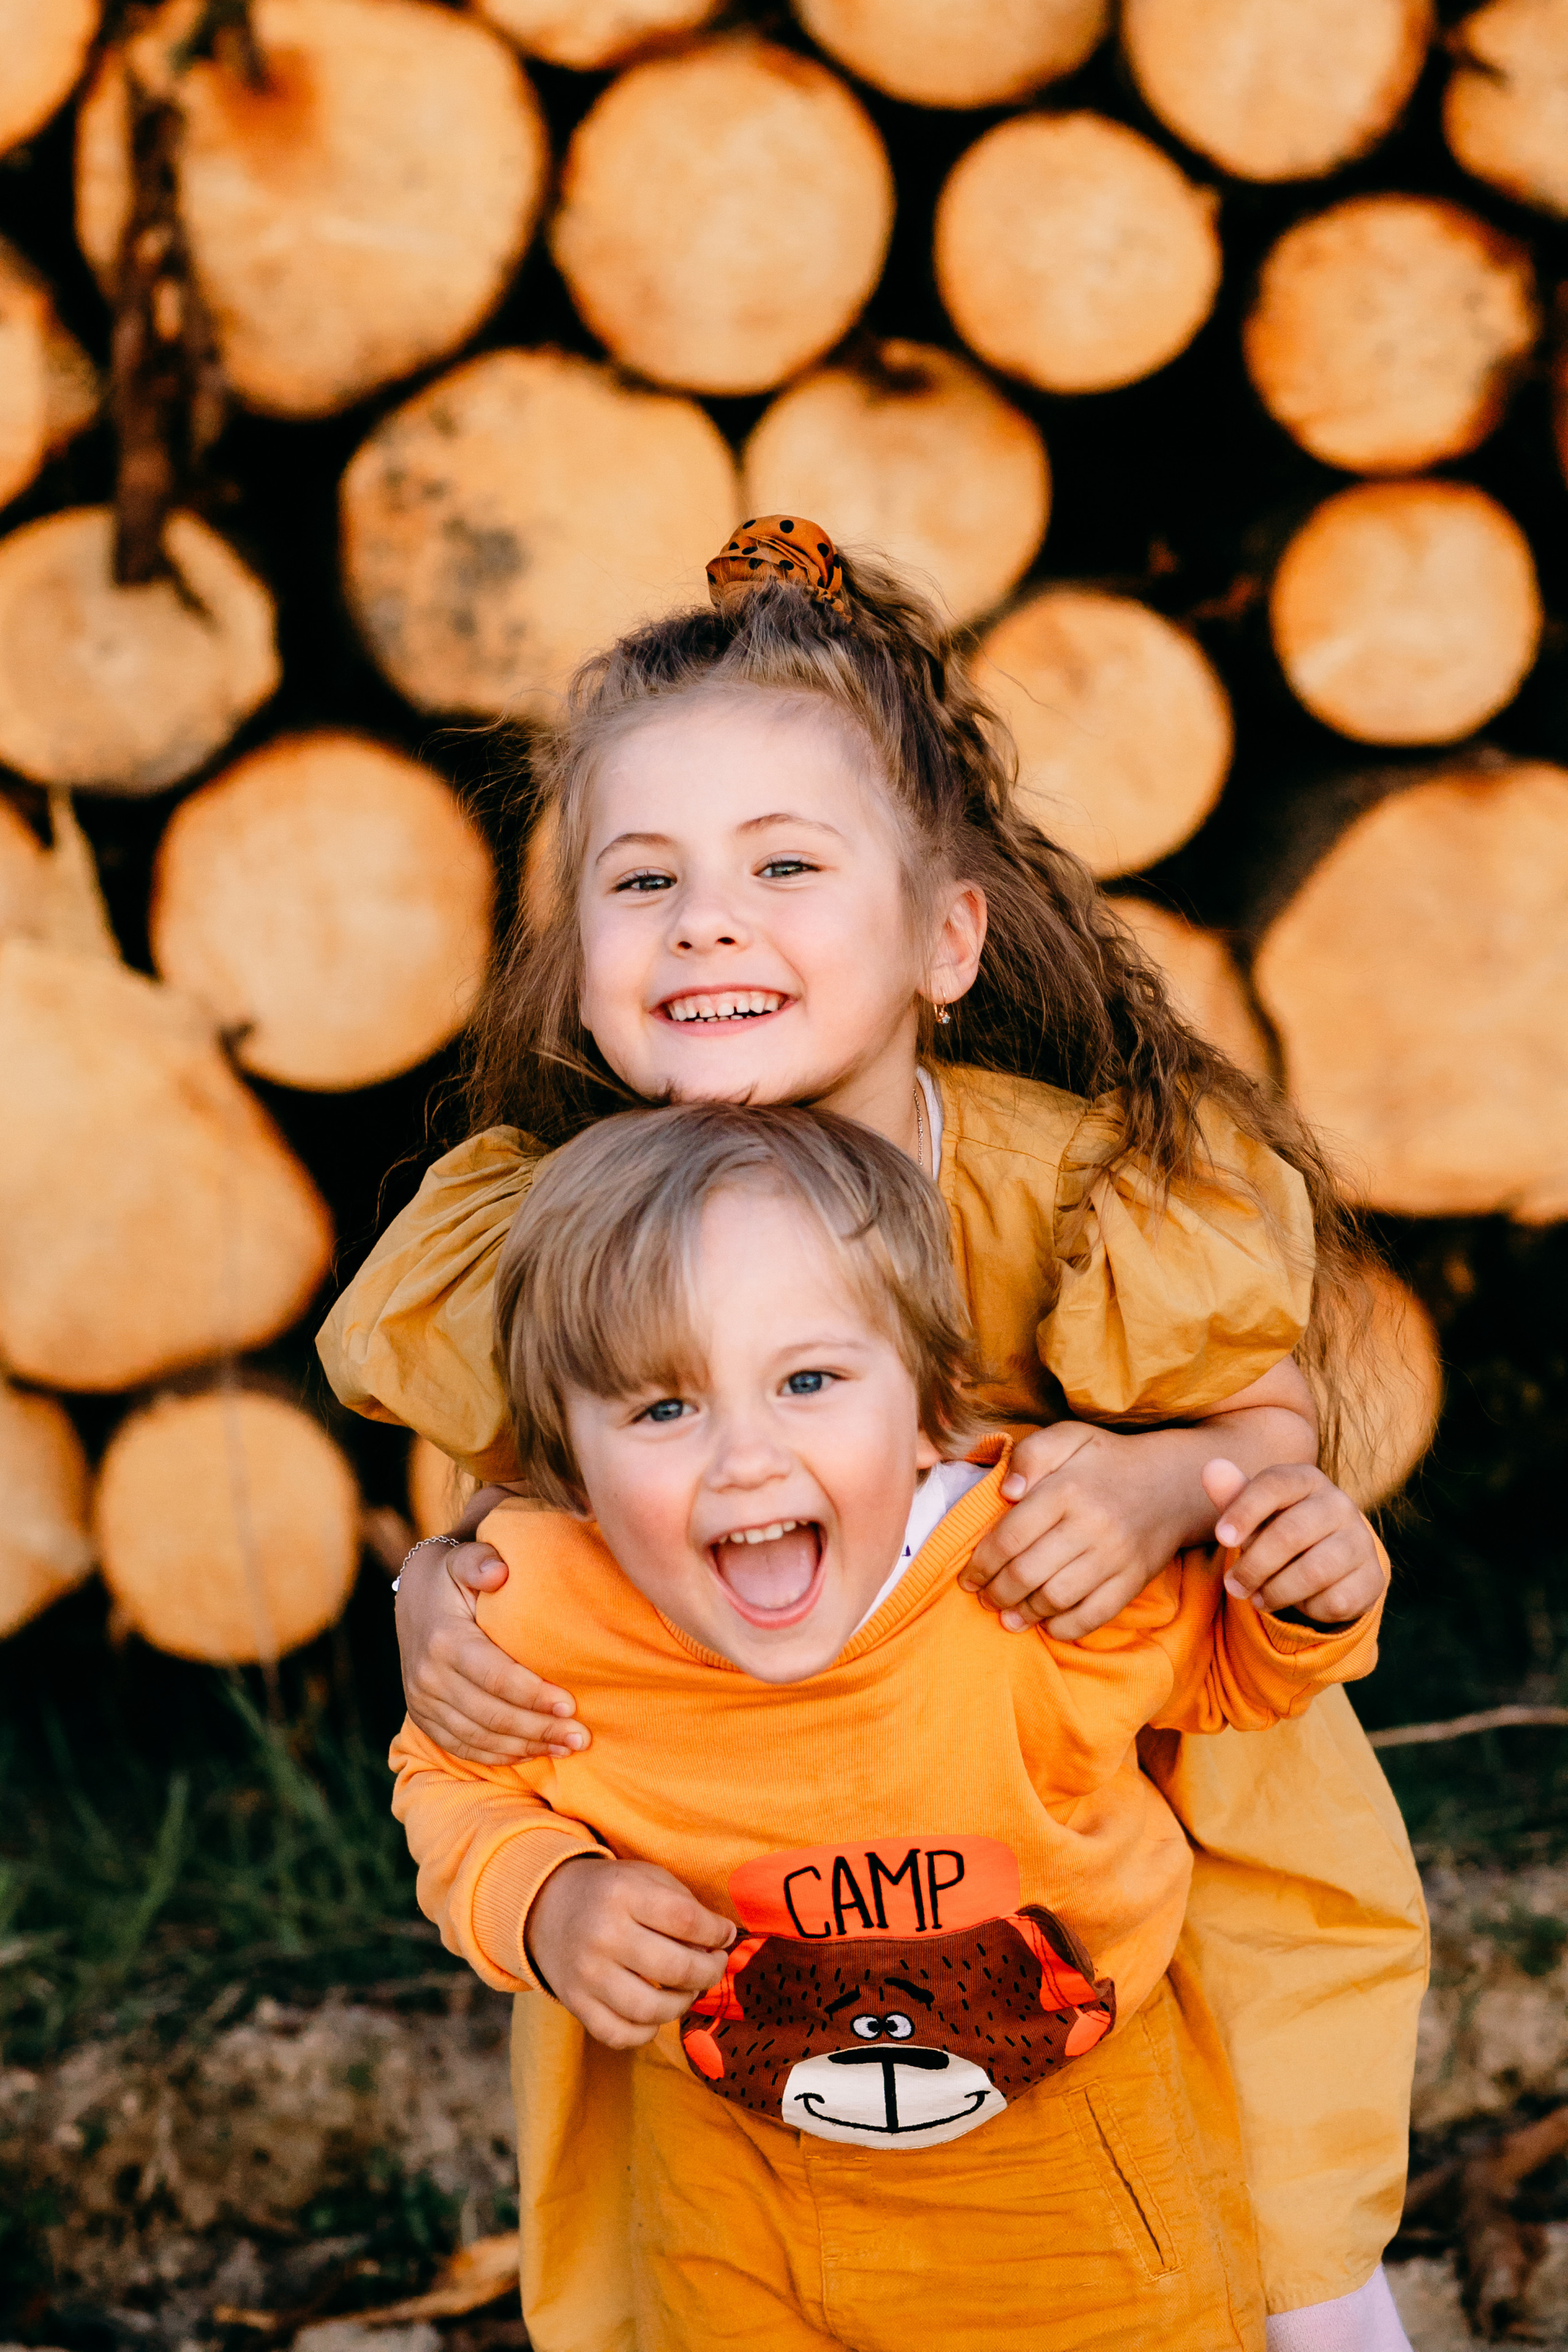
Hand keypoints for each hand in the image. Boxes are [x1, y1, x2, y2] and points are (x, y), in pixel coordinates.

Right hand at [397, 1517, 587, 1764]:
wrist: (413, 1597)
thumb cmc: (452, 1577)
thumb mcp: (464, 1558)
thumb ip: (481, 1560)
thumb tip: (499, 1572)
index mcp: (444, 1640)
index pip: (494, 1677)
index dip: (533, 1695)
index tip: (570, 1705)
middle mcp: (428, 1676)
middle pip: (490, 1715)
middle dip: (539, 1729)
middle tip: (581, 1736)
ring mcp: (422, 1701)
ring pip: (478, 1738)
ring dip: (525, 1747)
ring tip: (567, 1747)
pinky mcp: (423, 1717)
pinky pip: (462, 1747)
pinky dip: (499, 1756)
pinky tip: (533, 1752)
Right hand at [525, 1857, 735, 2047]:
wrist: (547, 1906)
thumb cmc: (612, 1891)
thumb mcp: (646, 1877)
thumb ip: (685, 1905)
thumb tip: (720, 1944)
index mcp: (624, 1893)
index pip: (687, 1920)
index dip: (717, 1933)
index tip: (725, 1936)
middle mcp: (603, 1934)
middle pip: (676, 1969)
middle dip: (710, 1971)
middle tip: (714, 1965)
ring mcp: (587, 1974)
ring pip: (652, 2009)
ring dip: (683, 2004)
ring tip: (688, 1989)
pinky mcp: (575, 2003)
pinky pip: (621, 2035)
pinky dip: (648, 2030)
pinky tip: (656, 2011)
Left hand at [960, 1421, 1196, 1640]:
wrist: (1172, 1483)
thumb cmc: (1106, 1461)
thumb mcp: (1067, 1437)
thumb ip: (1029, 1455)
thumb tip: (1006, 1492)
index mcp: (1066, 1491)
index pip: (1010, 1537)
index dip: (981, 1564)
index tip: (969, 1577)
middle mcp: (1090, 1526)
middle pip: (1027, 1573)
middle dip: (996, 1593)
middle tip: (984, 1598)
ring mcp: (1114, 1557)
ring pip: (1056, 1598)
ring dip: (1024, 1613)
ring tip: (1007, 1615)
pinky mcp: (1133, 1581)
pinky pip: (1093, 1616)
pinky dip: (1065, 1627)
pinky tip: (1047, 1624)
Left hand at [1204, 1459, 1386, 1624]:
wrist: (1331, 1560)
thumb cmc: (1280, 1528)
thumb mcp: (1254, 1512)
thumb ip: (1232, 1495)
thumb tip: (1210, 1469)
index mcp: (1306, 1479)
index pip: (1274, 1484)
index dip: (1245, 1511)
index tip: (1221, 1538)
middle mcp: (1339, 1504)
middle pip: (1290, 1533)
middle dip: (1254, 1565)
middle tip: (1233, 1586)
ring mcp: (1361, 1540)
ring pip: (1313, 1572)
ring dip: (1277, 1591)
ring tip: (1258, 1599)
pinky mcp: (1372, 1577)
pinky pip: (1334, 1600)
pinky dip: (1308, 1608)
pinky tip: (1298, 1603)